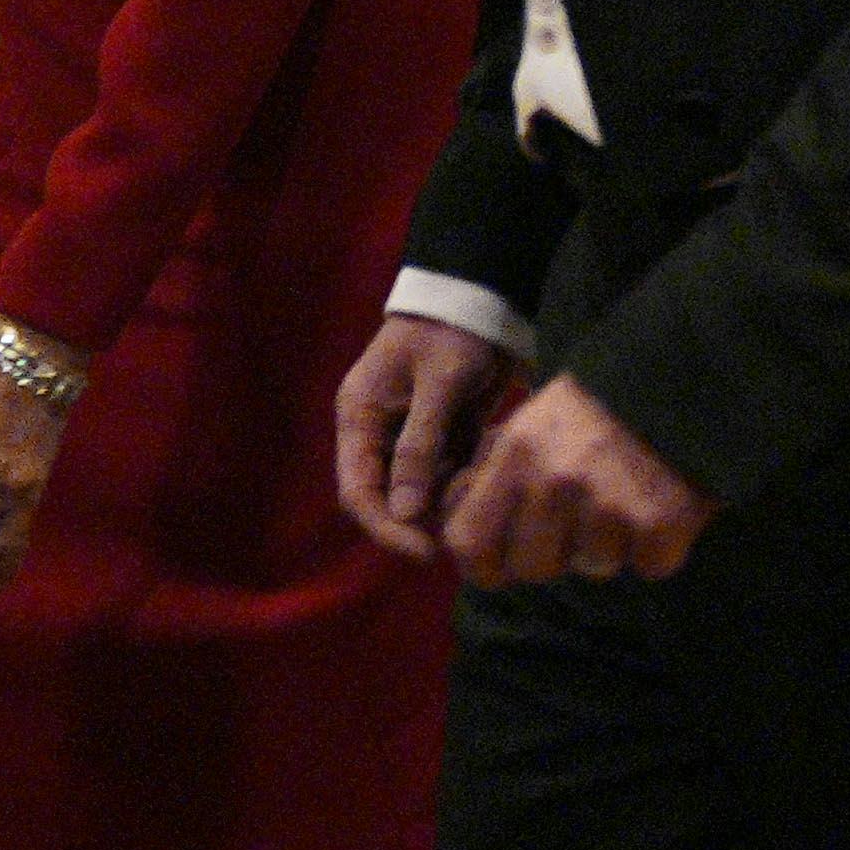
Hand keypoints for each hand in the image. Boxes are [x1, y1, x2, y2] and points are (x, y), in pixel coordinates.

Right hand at [338, 314, 532, 564]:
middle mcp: (377, 432)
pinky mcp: (442, 432)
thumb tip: (405, 512)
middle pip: (385, 496)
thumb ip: (419, 446)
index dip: (385, 527)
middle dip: (415, 522)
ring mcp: (409, 434)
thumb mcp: (438, 385)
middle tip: (459, 542)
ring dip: (443, 505)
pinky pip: (447, 472)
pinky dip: (464, 483)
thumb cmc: (452, 332)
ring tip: (480, 511)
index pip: (358, 490)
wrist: (479, 298)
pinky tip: (490, 487)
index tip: (423, 551)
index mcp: (360, 419)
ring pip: (418, 488)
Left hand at [438, 374, 716, 586]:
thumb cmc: (601, 403)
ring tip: (629, 498)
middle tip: (580, 523)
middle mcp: (556, 482)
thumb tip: (456, 516)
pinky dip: (659, 546)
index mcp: (516, 455)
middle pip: (534, 568)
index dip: (485, 565)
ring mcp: (610, 504)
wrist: (690, 370)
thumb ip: (492, 471)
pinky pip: (650, 565)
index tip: (504, 564)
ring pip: (595, 568)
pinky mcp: (660, 521)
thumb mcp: (530, 421)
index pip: (469, 544)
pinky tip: (664, 505)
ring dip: (613, 545)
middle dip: (556, 555)